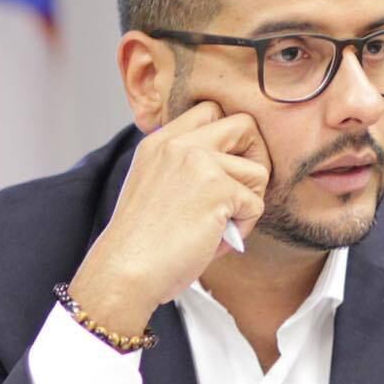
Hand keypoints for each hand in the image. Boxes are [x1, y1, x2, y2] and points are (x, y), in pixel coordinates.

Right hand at [68, 102, 269, 334]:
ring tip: (223, 228)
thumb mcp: (154, 187)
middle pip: (244, 125)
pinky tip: (216, 241)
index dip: (230, 140)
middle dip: (255, 158)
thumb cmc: (141, 245)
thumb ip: (184, 169)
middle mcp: (179, 144)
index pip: (210, 111)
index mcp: (160, 142)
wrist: (125, 271)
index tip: (226, 171)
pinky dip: (244, 228)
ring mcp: (200, 163)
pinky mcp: (219, 189)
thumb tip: (234, 170)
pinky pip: (255, 205)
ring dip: (249, 203)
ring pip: (258, 171)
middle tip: (242, 192)